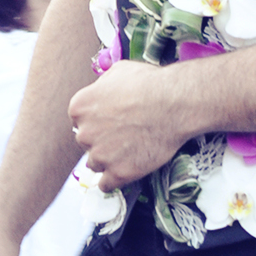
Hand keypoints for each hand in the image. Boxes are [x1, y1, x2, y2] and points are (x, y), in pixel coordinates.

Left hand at [69, 60, 191, 187]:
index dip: (96, 122)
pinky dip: (114, 180)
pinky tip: (125, 171)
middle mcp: (84, 133)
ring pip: (96, 164)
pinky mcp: (118, 173)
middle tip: (123, 135)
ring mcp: (101, 156)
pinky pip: (106, 185)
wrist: (175, 104)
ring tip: (129, 151)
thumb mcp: (118, 71)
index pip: (79, 122)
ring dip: (108, 160)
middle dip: (102, 140)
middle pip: (86, 143)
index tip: (110, 123)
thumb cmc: (150, 84)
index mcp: (80, 108)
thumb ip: (102, 86)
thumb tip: (101, 91)